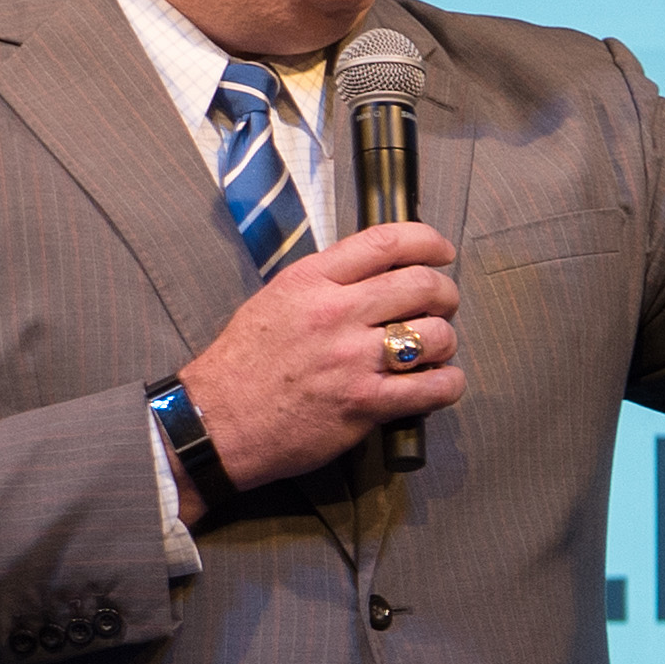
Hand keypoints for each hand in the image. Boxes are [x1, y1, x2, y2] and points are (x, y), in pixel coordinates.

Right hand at [173, 223, 461, 503]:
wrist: (216, 421)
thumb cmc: (244, 362)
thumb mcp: (276, 299)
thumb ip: (325, 282)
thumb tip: (376, 272)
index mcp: (312, 280)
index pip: (386, 242)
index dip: (428, 242)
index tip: (442, 253)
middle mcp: (336, 313)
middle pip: (422, 285)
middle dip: (445, 294)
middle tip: (443, 306)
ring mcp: (352, 359)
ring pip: (435, 335)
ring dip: (445, 342)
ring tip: (434, 350)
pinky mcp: (365, 404)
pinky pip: (433, 388)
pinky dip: (448, 384)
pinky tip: (439, 384)